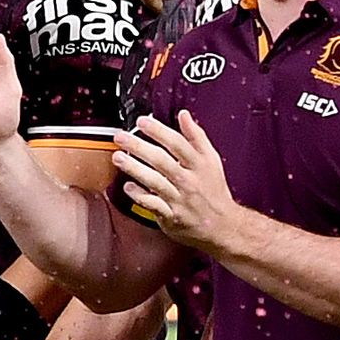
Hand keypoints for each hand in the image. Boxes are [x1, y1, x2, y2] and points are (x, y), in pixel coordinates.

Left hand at [113, 108, 241, 248]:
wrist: (222, 225)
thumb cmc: (213, 190)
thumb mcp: (211, 160)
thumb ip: (196, 137)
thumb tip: (183, 114)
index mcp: (200, 164)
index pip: (178, 143)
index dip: (159, 131)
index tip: (142, 121)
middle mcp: (189, 180)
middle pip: (162, 160)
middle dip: (139, 146)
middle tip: (120, 136)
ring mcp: (179, 198)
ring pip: (155, 181)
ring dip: (134, 168)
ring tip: (117, 157)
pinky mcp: (171, 215)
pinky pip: (152, 204)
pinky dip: (139, 195)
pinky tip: (127, 187)